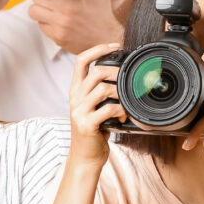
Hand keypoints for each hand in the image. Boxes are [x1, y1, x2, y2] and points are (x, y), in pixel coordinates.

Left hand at [28, 0, 123, 54]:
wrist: (106, 39)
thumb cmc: (102, 12)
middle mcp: (65, 10)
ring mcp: (60, 25)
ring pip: (33, 11)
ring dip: (40, 9)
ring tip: (51, 8)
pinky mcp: (56, 37)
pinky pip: (40, 25)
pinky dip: (45, 22)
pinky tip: (56, 20)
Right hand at [67, 42, 124, 167]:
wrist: (85, 157)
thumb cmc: (93, 131)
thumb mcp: (93, 108)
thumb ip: (100, 93)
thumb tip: (121, 78)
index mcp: (76, 91)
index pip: (81, 61)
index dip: (97, 49)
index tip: (114, 45)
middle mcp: (75, 98)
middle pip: (96, 73)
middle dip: (116, 73)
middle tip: (128, 80)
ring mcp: (79, 111)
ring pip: (103, 89)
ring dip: (121, 94)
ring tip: (126, 102)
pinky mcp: (87, 124)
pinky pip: (108, 109)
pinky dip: (120, 111)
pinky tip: (123, 116)